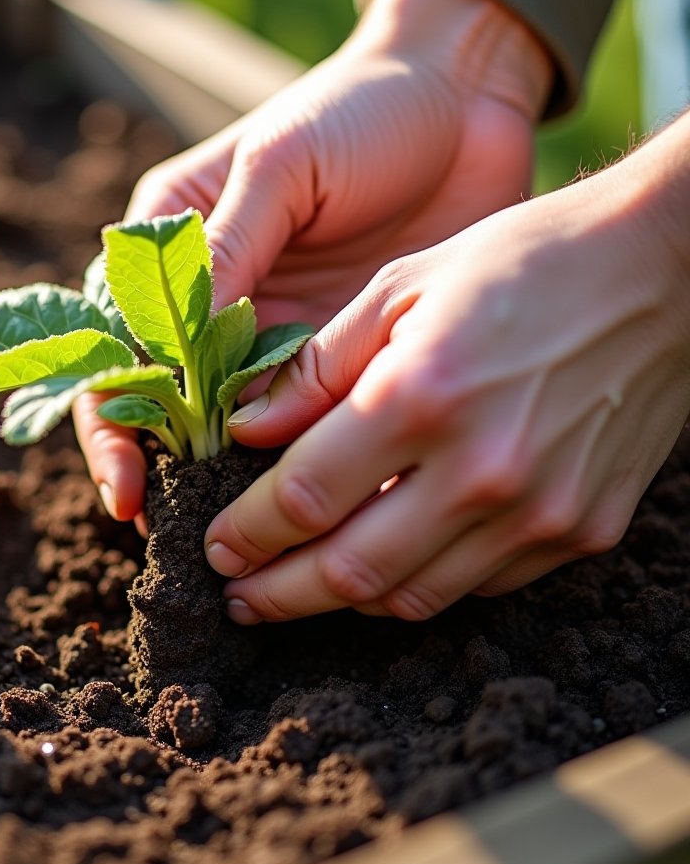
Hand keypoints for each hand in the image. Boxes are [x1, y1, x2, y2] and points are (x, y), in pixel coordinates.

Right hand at [76, 0, 551, 520]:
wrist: (467, 100)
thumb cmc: (360, 109)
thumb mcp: (282, 162)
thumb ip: (227, 245)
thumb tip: (174, 348)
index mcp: (171, 249)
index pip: (115, 351)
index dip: (112, 426)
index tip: (129, 487)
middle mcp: (214, 307)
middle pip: (167, 411)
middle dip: (167, 478)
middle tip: (187, 536)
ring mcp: (279, 341)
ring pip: (239, 437)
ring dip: (235, 489)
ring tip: (247, 545)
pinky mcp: (343, 363)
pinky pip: (316, 431)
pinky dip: (310, 471)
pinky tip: (320, 511)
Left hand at [205, 111, 689, 622]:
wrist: (663, 269)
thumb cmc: (522, 261)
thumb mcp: (402, 285)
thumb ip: (315, 368)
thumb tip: (244, 433)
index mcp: (422, 394)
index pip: (302, 499)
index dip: (246, 534)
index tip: (218, 545)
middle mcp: (482, 468)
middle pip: (348, 570)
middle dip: (277, 594)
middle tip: (238, 598)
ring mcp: (540, 511)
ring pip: (412, 597)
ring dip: (343, 602)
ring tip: (302, 590)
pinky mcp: (583, 531)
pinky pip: (479, 586)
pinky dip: (422, 584)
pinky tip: (391, 562)